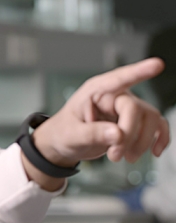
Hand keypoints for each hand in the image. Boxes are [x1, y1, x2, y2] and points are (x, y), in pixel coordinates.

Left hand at [24, 58, 169, 189]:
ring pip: (150, 119)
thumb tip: (118, 135)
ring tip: (125, 158)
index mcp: (95, 91)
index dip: (138, 71)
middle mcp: (114, 96)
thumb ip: (92, 133)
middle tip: (115, 155)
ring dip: (142, 142)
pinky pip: (158, 125)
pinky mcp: (135, 122)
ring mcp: (126, 108)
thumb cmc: (64, 132)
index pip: (118, 79)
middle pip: (135, 109)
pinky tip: (154, 152)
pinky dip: (159, 139)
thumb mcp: (71, 134)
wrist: (65, 144)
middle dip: (129, 135)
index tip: (157, 65)